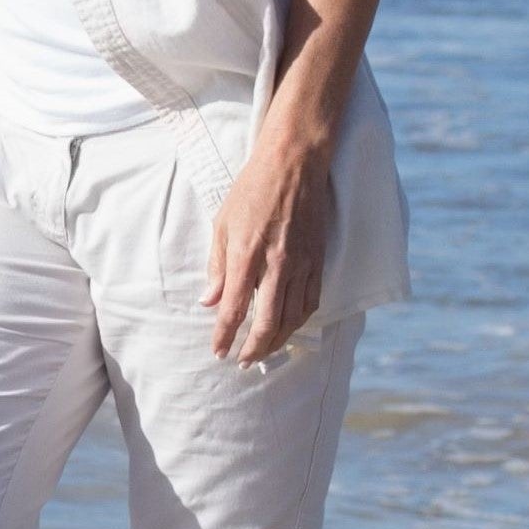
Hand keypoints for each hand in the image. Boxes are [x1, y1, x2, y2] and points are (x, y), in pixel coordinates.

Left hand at [202, 139, 332, 364]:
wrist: (293, 165)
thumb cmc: (252, 189)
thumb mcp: (223, 223)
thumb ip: (218, 266)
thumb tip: (210, 301)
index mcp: (247, 254)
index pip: (235, 309)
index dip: (225, 336)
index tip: (219, 352)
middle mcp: (277, 264)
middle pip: (268, 322)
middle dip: (254, 348)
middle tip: (244, 362)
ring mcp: (302, 264)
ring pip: (293, 318)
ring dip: (278, 341)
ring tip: (264, 352)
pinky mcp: (318, 260)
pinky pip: (311, 301)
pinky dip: (299, 320)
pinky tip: (289, 327)